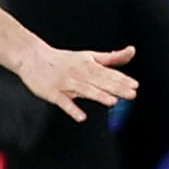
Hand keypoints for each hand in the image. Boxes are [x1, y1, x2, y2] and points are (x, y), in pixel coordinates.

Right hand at [16, 43, 137, 123]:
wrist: (33, 57)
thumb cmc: (64, 60)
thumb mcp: (89, 56)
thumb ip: (111, 58)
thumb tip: (132, 51)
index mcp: (88, 65)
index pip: (108, 73)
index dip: (122, 80)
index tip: (135, 86)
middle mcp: (79, 73)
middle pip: (100, 81)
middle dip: (116, 88)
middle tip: (131, 94)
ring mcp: (66, 84)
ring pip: (84, 90)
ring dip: (98, 96)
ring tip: (112, 102)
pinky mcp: (53, 93)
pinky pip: (63, 102)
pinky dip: (72, 109)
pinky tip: (81, 116)